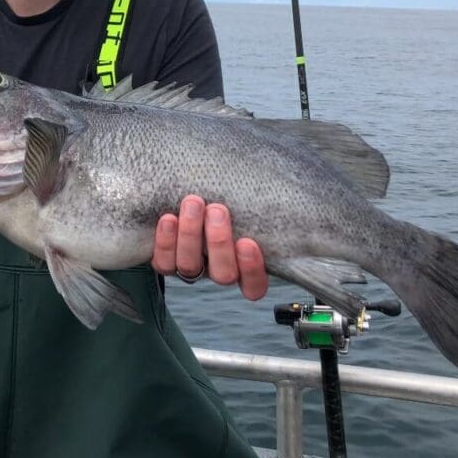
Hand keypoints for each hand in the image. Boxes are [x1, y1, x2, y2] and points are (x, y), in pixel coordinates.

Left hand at [151, 194, 267, 300]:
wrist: (190, 187)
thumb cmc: (231, 191)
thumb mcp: (251, 194)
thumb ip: (266, 195)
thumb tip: (294, 172)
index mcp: (245, 265)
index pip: (254, 285)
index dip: (251, 269)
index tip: (248, 242)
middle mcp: (219, 269)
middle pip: (222, 274)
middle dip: (219, 242)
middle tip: (217, 209)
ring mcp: (192, 266)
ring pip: (190, 267)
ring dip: (191, 235)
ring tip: (193, 203)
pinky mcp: (166, 260)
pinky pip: (163, 262)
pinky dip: (165, 242)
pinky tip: (168, 218)